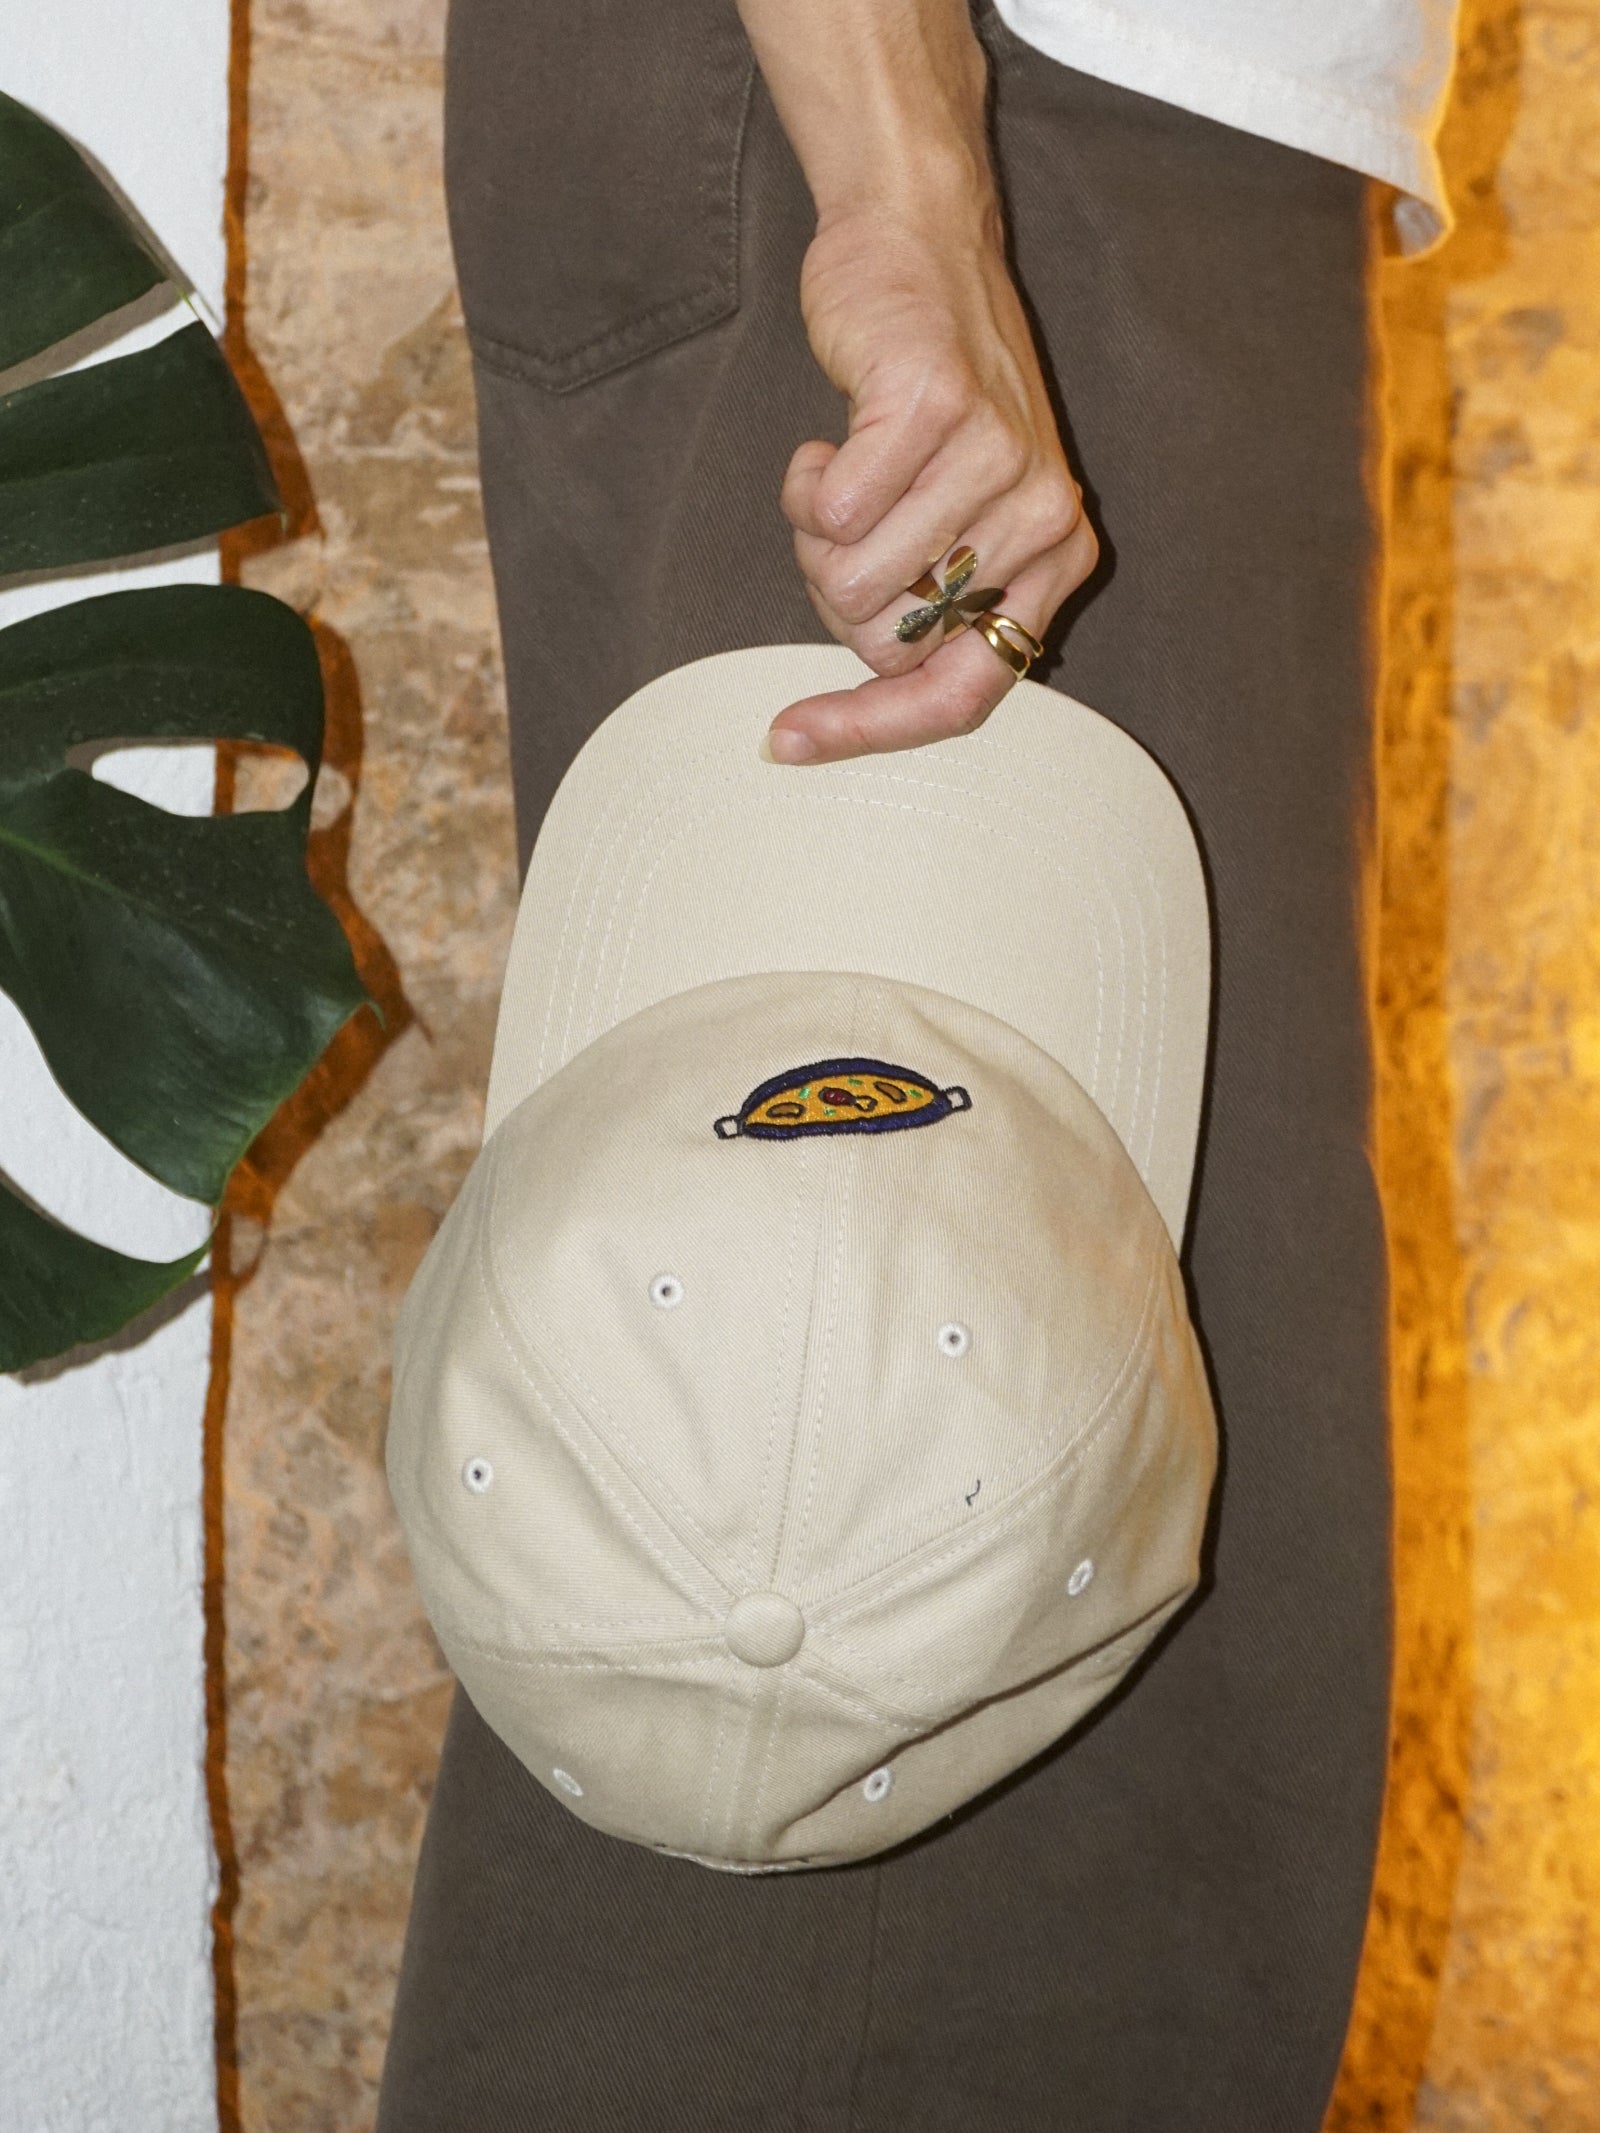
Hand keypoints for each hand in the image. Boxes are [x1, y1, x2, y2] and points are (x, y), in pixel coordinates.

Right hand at [765, 195, 1096, 763]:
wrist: (920, 244)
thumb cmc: (925, 390)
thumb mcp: (959, 507)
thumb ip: (936, 598)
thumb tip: (868, 692)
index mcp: (1056, 562)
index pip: (961, 696)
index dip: (869, 729)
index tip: (790, 739)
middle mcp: (1042, 521)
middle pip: (881, 644)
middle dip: (835, 592)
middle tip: (851, 515)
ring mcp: (996, 465)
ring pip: (847, 581)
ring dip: (816, 531)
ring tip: (847, 469)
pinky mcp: (937, 411)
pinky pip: (831, 512)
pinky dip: (806, 482)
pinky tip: (832, 439)